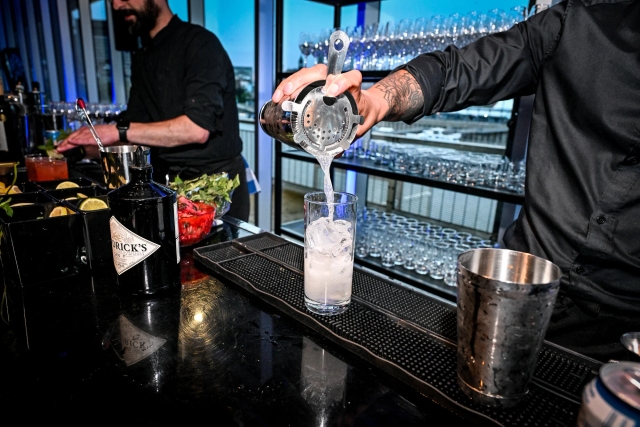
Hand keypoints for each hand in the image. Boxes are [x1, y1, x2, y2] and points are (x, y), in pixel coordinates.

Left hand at [56, 124, 118, 153]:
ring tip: (61, 148)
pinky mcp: (92, 137)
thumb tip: (81, 143)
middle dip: (63, 143)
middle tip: (57, 149)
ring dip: (67, 143)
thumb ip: (87, 139)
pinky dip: (76, 141)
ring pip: (75, 138)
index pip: (72, 136)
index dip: (65, 141)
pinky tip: (71, 142)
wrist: (115, 131)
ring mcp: (88, 134)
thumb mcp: (95, 135)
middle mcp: (84, 131)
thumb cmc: (108, 133)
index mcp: (85, 130)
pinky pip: (83, 139)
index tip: (59, 146)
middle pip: (71, 137)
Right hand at [271, 64, 385, 138]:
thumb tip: (336, 154)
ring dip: (290, 83)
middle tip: (290, 92)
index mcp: (354, 89)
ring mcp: (325, 80)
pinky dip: (287, 88)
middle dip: (302, 80)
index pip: (351, 78)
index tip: (331, 92)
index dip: (342, 82)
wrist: (364, 108)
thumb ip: (348, 139)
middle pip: (320, 71)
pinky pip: (300, 82)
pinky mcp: (315, 84)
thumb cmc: (362, 114)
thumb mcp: (358, 127)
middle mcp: (337, 81)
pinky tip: (279, 98)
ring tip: (280, 97)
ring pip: (307, 74)